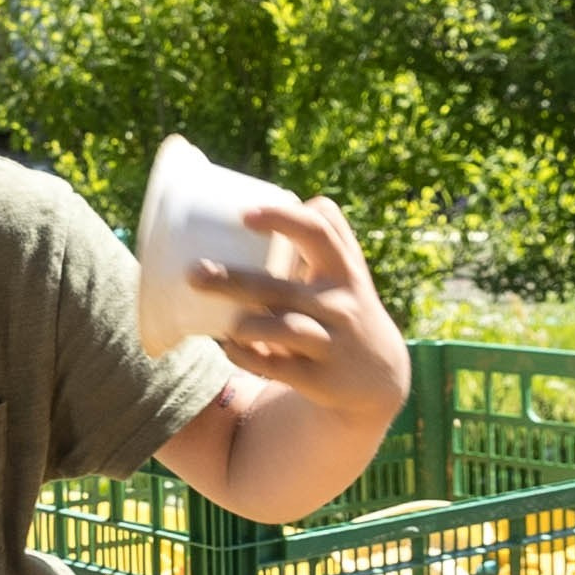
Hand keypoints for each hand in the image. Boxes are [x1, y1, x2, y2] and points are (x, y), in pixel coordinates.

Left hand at [190, 197, 409, 425]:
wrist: (379, 376)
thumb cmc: (345, 306)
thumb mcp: (345, 270)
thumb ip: (319, 235)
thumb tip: (257, 197)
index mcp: (343, 270)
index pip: (319, 232)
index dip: (283, 219)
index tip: (245, 215)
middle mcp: (340, 304)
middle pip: (283, 287)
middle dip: (235, 279)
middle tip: (194, 272)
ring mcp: (331, 342)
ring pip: (283, 329)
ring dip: (244, 325)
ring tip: (219, 322)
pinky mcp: (320, 378)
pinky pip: (277, 367)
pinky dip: (248, 356)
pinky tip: (228, 346)